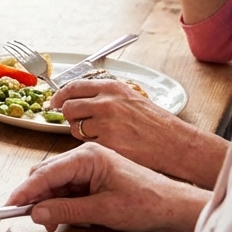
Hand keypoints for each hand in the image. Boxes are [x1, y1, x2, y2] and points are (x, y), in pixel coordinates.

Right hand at [4, 143, 207, 231]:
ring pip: (56, 183)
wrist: (175, 207)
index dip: (25, 191)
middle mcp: (86, 156)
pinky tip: (72, 218)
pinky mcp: (94, 177)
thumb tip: (35, 213)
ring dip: (52, 203)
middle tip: (31, 219)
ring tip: (56, 224)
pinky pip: (69, 189)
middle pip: (46, 175)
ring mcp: (90, 166)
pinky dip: (64, 204)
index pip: (45, 172)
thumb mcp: (103, 212)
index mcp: (88, 157)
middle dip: (37, 198)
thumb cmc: (147, 203)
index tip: (9, 206)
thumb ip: (66, 211)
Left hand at [51, 78, 227, 187]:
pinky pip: (87, 143)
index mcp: (112, 88)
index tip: (54, 102)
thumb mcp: (131, 99)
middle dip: (69, 116)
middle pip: (68, 107)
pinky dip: (92, 145)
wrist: (176, 144)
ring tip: (100, 135)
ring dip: (80, 132)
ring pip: (75, 127)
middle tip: (77, 122)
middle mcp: (106, 102)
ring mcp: (106, 123)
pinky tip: (108, 144)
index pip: (73, 86)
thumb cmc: (157, 124)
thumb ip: (105, 96)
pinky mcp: (108, 143)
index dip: (60, 95)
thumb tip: (79, 98)